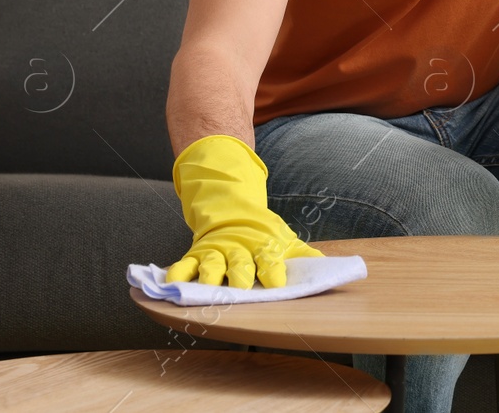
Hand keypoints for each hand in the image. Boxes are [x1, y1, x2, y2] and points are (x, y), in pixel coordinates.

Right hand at [165, 134, 323, 287]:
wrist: (232, 212)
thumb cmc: (262, 235)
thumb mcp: (284, 241)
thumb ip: (303, 255)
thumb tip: (326, 266)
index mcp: (262, 246)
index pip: (269, 258)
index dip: (273, 269)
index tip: (276, 283)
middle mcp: (238, 250)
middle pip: (240, 263)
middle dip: (241, 274)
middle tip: (241, 287)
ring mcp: (215, 252)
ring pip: (212, 264)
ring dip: (210, 275)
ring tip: (209, 287)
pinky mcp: (195, 255)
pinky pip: (184, 265)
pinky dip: (177, 274)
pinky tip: (172, 284)